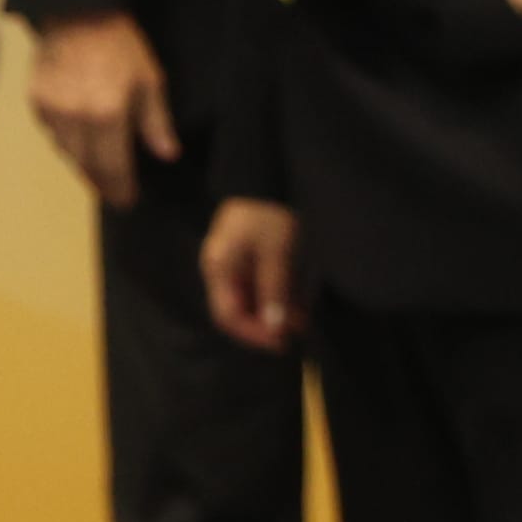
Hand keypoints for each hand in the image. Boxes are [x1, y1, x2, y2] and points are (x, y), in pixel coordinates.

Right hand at [22, 13, 176, 209]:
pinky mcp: (35, 101)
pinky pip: (51, 133)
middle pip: (86, 165)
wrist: (78, 13)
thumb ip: (156, 122)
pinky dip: (65, 141)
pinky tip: (78, 138)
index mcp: (107, 115)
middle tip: (113, 192)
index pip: (113, 167)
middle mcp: (75, 119)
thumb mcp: (150, 81)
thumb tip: (166, 155)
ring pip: (66, 152)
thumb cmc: (120, 45)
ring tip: (97, 168)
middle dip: (101, 182)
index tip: (126, 201)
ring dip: (83, 163)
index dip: (120, 188)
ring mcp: (51, 111)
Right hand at [201, 198, 302, 353]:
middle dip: (267, 326)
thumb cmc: (270, 214)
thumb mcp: (277, 252)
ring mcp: (233, 266)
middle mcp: (221, 272)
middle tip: (298, 332)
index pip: (228, 315)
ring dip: (275, 314)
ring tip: (302, 319)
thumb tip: (276, 327)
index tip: (283, 342)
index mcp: (219, 269)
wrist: (268, 178)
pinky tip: (296, 302)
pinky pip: (258, 289)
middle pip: (238, 312)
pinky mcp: (247, 261)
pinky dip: (276, 300)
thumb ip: (275, 290)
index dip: (254, 334)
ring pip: (250, 302)